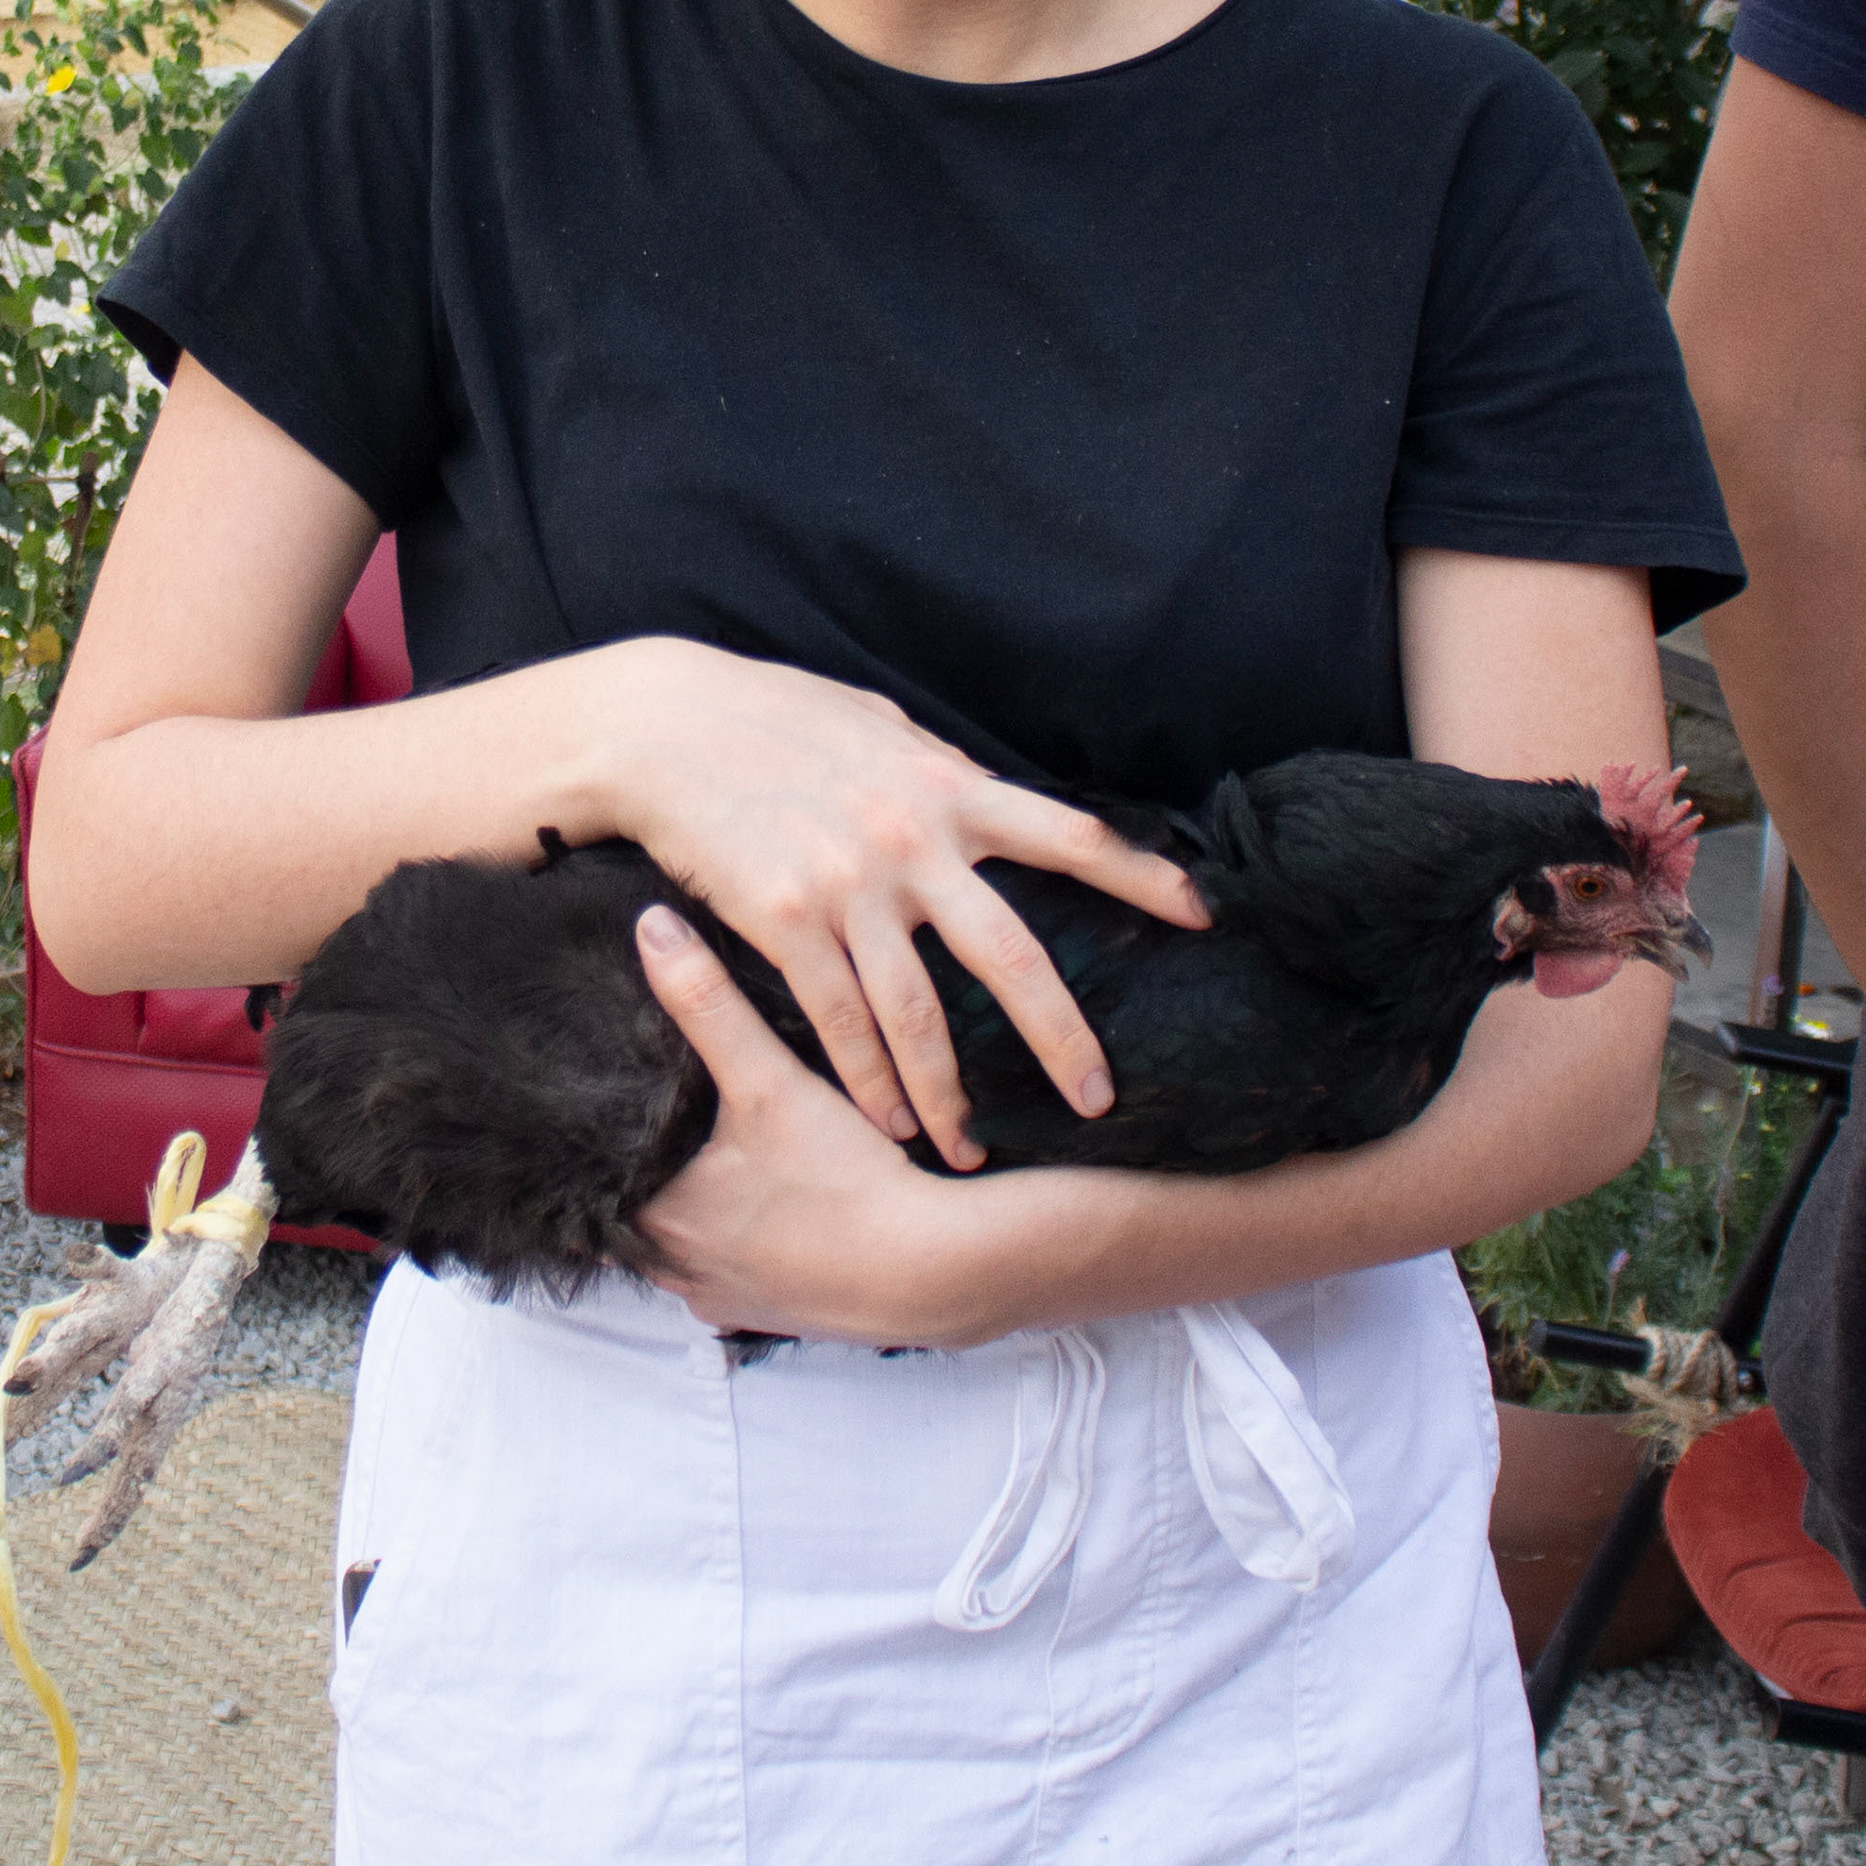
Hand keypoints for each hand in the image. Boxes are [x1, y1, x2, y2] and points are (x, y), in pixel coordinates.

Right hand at [588, 639, 1205, 1167]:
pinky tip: (885, 1122)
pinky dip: (867, 1080)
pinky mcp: (784, 920)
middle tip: (1099, 1103)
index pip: (1071, 834)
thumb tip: (981, 795)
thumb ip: (936, 772)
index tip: (1203, 918)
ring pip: (920, 1014)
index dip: (1142, 877)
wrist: (662, 723)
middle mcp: (912, 840)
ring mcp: (850, 884)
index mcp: (947, 787)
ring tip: (970, 1151)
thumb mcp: (875, 725)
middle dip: (1064, 1039)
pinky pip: (839, 1020)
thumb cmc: (769, 714)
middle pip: (1014, 957)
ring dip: (950, 1093)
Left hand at [626, 903, 994, 1341]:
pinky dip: (739, 1243)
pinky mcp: (770, 1313)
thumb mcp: (770, 1081)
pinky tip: (763, 1208)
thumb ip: (707, 1004)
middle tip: (663, 1118)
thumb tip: (650, 929)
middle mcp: (680, 1270)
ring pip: (684, 1246)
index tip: (612, 1096)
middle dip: (648, 1167)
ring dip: (694, 1209)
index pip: (598, 1170)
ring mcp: (725, 1299)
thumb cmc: (847, 1182)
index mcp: (658, 1218)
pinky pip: (732, 1276)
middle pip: (637, 1211)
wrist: (936, 1272)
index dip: (605, 1131)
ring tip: (711, 1158)